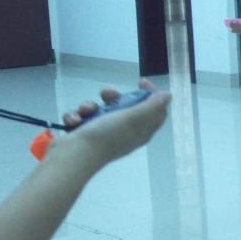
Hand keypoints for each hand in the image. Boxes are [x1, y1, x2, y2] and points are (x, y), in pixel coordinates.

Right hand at [57, 80, 171, 165]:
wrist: (72, 158)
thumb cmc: (106, 136)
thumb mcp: (133, 118)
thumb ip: (151, 106)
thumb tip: (168, 96)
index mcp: (141, 131)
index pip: (155, 111)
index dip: (151, 95)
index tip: (140, 82)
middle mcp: (125, 133)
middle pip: (126, 108)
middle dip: (115, 97)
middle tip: (106, 93)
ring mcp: (104, 135)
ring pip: (101, 111)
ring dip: (90, 107)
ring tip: (85, 111)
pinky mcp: (85, 135)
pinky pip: (84, 119)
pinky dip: (77, 117)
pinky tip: (73, 121)